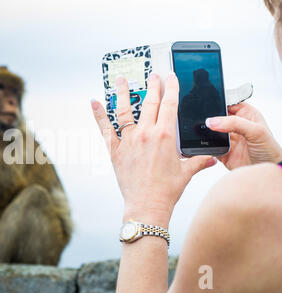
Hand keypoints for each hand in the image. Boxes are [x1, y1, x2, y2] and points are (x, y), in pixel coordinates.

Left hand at [91, 73, 215, 227]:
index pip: (170, 103)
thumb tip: (210, 157)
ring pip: (124, 110)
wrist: (146, 205)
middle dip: (152, 85)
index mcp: (166, 135)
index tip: (169, 76)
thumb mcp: (186, 172)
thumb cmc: (167, 190)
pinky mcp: (115, 150)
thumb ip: (198, 160)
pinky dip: (99, 115)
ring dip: (122, 92)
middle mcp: (146, 133)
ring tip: (120, 79)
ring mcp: (128, 140)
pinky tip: (94, 102)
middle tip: (152, 75)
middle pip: (149, 102)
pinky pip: (105, 129)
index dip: (171, 87)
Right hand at [206, 102, 281, 169]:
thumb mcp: (256, 131)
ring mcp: (227, 138)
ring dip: (207, 133)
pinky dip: (206, 146)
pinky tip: (207, 145)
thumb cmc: (269, 150)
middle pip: (216, 117)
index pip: (228, 103)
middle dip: (210, 119)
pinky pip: (209, 146)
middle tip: (206, 122)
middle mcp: (235, 125)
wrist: (266, 170)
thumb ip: (234, 123)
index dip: (218, 103)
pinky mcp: (221, 150)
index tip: (209, 106)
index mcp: (246, 114)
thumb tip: (213, 121)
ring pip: (211, 132)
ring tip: (206, 134)